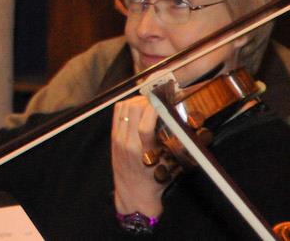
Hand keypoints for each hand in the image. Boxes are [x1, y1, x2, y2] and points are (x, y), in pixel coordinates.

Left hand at [111, 94, 165, 218]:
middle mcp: (127, 142)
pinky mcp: (113, 136)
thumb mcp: (169, 166)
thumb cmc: (154, 182)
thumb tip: (182, 125)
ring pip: (123, 108)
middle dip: (147, 101)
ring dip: (136, 101)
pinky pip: (117, 113)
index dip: (156, 109)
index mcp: (143, 152)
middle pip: (132, 110)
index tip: (166, 103)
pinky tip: (137, 107)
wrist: (133, 194)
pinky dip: (127, 106)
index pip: (145, 124)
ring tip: (148, 102)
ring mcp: (118, 138)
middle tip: (158, 101)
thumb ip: (175, 146)